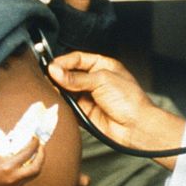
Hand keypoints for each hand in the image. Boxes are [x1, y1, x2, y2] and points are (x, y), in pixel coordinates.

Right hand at [0, 136, 44, 185]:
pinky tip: (30, 162)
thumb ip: (10, 150)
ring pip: (34, 175)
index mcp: (8, 166)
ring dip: (38, 163)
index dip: (34, 144)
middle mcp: (13, 177)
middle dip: (42, 156)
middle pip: (36, 168)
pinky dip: (30, 169)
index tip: (35, 138)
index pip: (27, 153)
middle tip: (41, 146)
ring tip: (38, 154)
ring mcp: (14, 185)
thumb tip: (23, 141)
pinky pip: (27, 178)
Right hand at [47, 52, 183, 160]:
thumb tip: (56, 71)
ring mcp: (89, 96)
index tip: (52, 66)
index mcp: (102, 66)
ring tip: (53, 89)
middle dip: (59, 75)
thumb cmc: (129, 100)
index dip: (64, 61)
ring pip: (67, 90)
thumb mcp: (102, 80)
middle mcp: (95, 80)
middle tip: (49, 78)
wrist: (136, 126)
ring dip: (59, 90)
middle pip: (70, 74)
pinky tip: (59, 101)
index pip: (77, 59)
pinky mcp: (84, 111)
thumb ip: (77, 77)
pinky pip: (68, 106)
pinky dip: (62, 104)